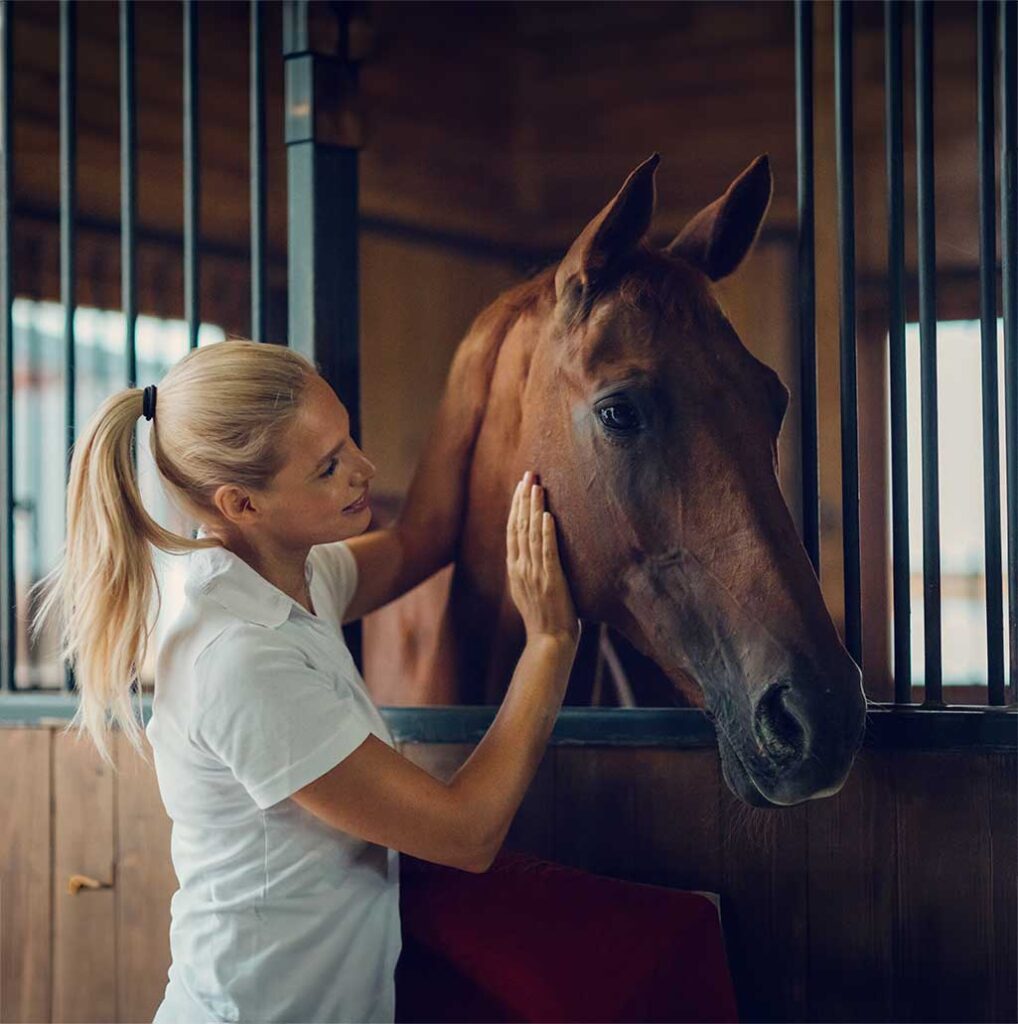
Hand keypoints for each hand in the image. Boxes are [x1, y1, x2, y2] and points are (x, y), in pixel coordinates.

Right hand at [505, 470, 579, 646]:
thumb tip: (533, 554)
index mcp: (515, 569)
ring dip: (534, 508)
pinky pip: (547, 552)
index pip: (513, 530)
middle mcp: (521, 568)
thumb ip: (529, 571)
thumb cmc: (545, 619)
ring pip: (530, 534)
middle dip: (523, 498)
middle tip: (528, 474)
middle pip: (519, 526)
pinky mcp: (550, 580)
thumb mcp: (530, 591)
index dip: (516, 506)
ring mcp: (534, 574)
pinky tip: (547, 516)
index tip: (521, 485)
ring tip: (536, 486)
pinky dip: (546, 533)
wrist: (548, 643)